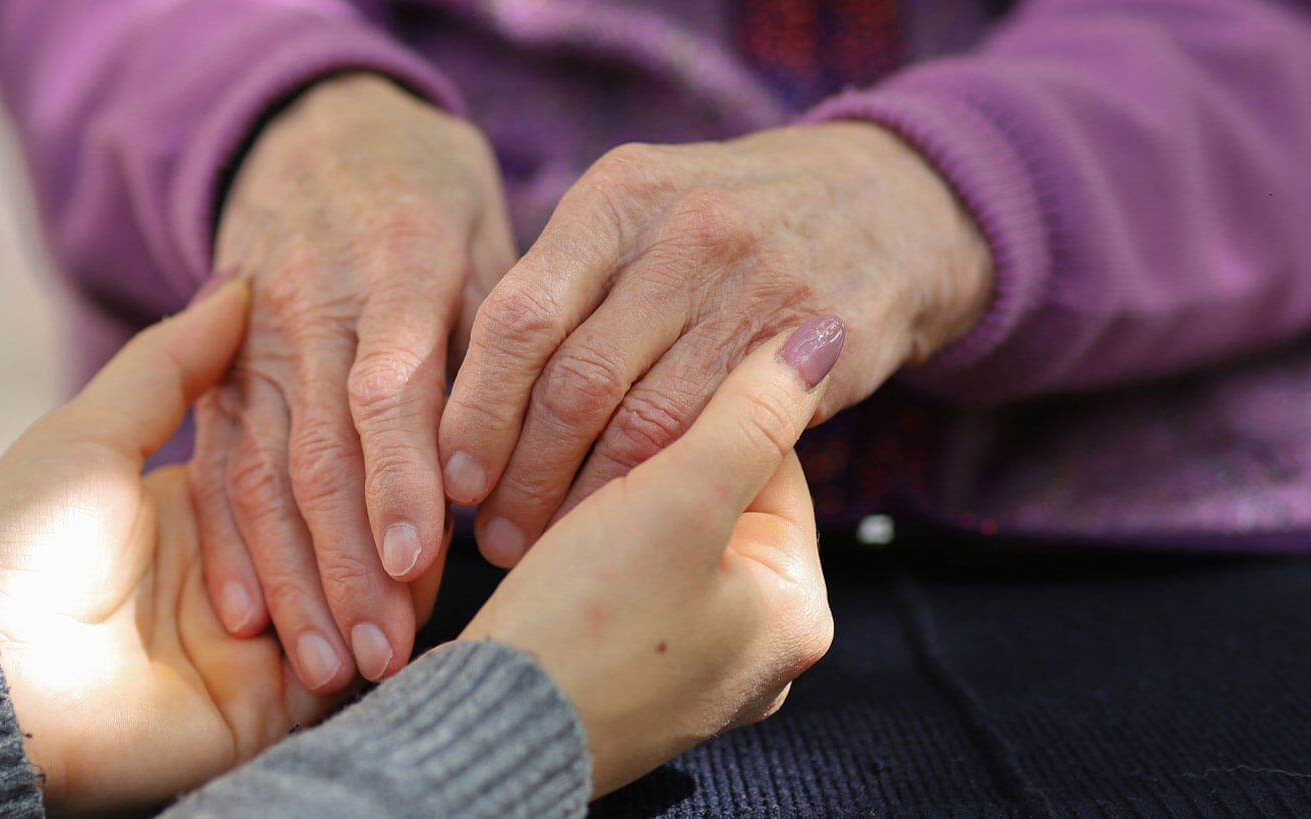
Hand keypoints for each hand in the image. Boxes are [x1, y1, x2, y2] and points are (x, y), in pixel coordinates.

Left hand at [0, 283, 415, 812]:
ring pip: (352, 603)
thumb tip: (236, 288)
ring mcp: (254, 648)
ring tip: (433, 548)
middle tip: (438, 484)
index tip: (402, 415)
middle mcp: (235, 580)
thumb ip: (169, 366)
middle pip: (335, 539)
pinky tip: (411, 605)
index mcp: (195, 512)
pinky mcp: (264, 708)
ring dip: (390, 580)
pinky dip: (378, 640)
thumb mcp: (94, 432)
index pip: (297, 471)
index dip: (350, 449)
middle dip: (386, 519)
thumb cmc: (19, 542)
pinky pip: (342, 674)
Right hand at [193, 73, 514, 691]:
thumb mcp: (483, 237)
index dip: (401, 479)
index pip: (392, 389)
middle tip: (382, 658)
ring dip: (292, 577)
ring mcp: (252, 344)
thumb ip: (497, 344)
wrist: (317, 130)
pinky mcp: (216, 372)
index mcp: (396, 270)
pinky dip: (228, 544)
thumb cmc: (431, 198)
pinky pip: (215, 464)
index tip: (423, 565)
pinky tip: (247, 616)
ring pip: (261, 473)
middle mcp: (312, 310)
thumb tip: (513, 464)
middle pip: (320, 451)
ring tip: (325, 665)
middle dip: (349, 564)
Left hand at [439, 122, 989, 564]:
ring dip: (586, 502)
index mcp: (619, 198)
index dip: (477, 410)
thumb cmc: (726, 229)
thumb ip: (563, 286)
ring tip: (547, 543)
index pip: (519, 317)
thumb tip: (457, 397)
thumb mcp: (641, 216)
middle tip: (493, 532)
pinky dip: (665, 495)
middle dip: (522, 474)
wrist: (891, 205)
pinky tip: (631, 527)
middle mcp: (684, 234)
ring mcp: (756, 288)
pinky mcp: (816, 348)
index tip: (452, 477)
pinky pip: (720, 442)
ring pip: (645, 427)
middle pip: (574, 382)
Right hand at [460, 319, 842, 795]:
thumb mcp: (680, 499)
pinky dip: (588, 556)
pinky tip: (547, 546)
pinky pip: (625, 589)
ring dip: (612, 505)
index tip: (637, 391)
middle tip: (589, 445)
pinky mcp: (630, 681)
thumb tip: (823, 337)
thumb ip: (752, 411)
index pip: (773, 464)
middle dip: (653, 465)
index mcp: (799, 611)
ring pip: (664, 543)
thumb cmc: (587, 626)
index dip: (702, 413)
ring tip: (557, 497)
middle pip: (719, 505)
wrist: (487, 731)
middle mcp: (760, 651)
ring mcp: (694, 672)